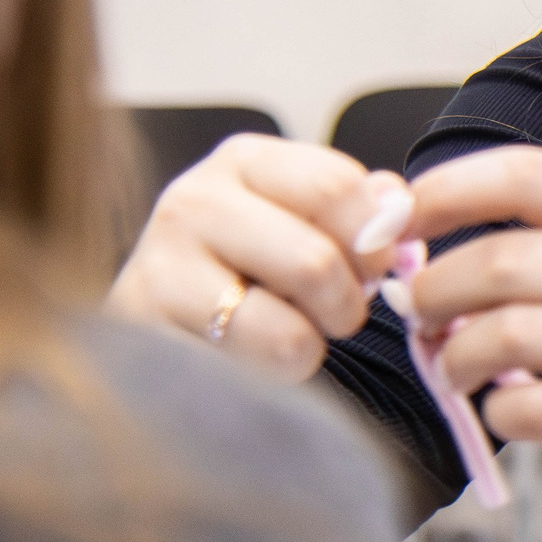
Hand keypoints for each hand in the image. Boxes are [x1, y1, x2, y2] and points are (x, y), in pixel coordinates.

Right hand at [106, 134, 410, 381]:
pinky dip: (271, 380)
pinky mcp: (145, 336)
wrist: (161, 328)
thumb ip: (360, 208)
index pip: (336, 186)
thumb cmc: (251, 268)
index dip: (375, 241)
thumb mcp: (307, 221)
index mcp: (244, 161)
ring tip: (293, 340)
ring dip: (310, 349)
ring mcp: (159, 268)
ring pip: (286, 332)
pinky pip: (241, 379)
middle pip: (315, 262)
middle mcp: (192, 200)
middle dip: (346, 304)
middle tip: (338, 316)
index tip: (373, 271)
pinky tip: (251, 362)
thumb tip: (396, 207)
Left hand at [401, 146, 541, 502]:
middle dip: (433, 290)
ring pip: (510, 337)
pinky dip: (497, 413)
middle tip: (415, 312)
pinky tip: (504, 409)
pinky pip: (536, 411)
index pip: (528, 176)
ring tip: (451, 367)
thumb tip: (423, 239)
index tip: (397, 217)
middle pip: (505, 261)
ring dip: (454, 357)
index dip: (446, 191)